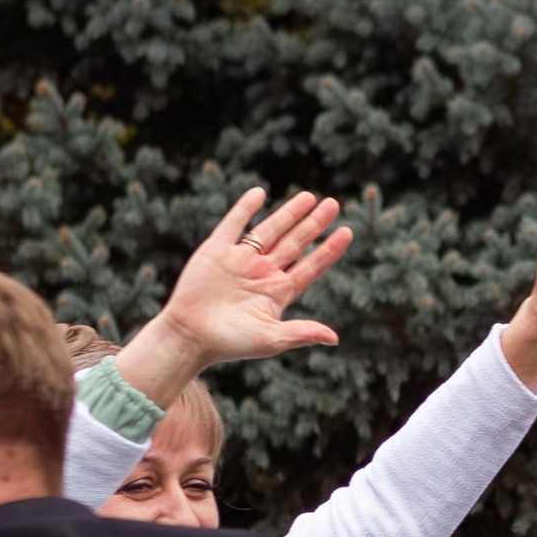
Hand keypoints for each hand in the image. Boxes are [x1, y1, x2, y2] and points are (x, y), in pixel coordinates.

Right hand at [116, 187, 352, 402]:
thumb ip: (301, 333)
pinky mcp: (216, 250)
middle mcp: (262, 273)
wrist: (189, 336)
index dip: (328, 250)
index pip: (310, 267)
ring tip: (309, 197)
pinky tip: (260, 193)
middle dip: (314, 224)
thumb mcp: (270, 339)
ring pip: (271, 230)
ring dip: (289, 213)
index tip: (347, 232)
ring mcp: (240, 260)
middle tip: (334, 205)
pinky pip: (234, 223)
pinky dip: (246, 208)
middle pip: (295, 243)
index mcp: (277, 292)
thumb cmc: (230, 342)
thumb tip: (334, 338)